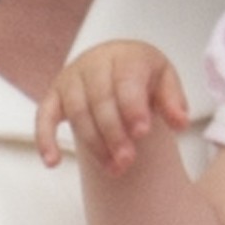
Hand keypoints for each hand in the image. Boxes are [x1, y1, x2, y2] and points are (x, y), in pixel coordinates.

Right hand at [37, 40, 187, 173]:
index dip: (132, 107)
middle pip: (100, 100)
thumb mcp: (165, 80)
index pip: (126, 81)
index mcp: (125, 57)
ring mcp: (70, 79)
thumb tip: (180, 123)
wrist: (115, 62)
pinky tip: (52, 162)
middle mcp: (94, 64)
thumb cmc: (142, 75)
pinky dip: (44, 138)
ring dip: (93, 143)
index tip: (142, 133)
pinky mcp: (53, 95)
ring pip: (77, 112)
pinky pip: (44, 116)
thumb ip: (173, 101)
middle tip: (127, 160)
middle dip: (114, 133)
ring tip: (113, 168)